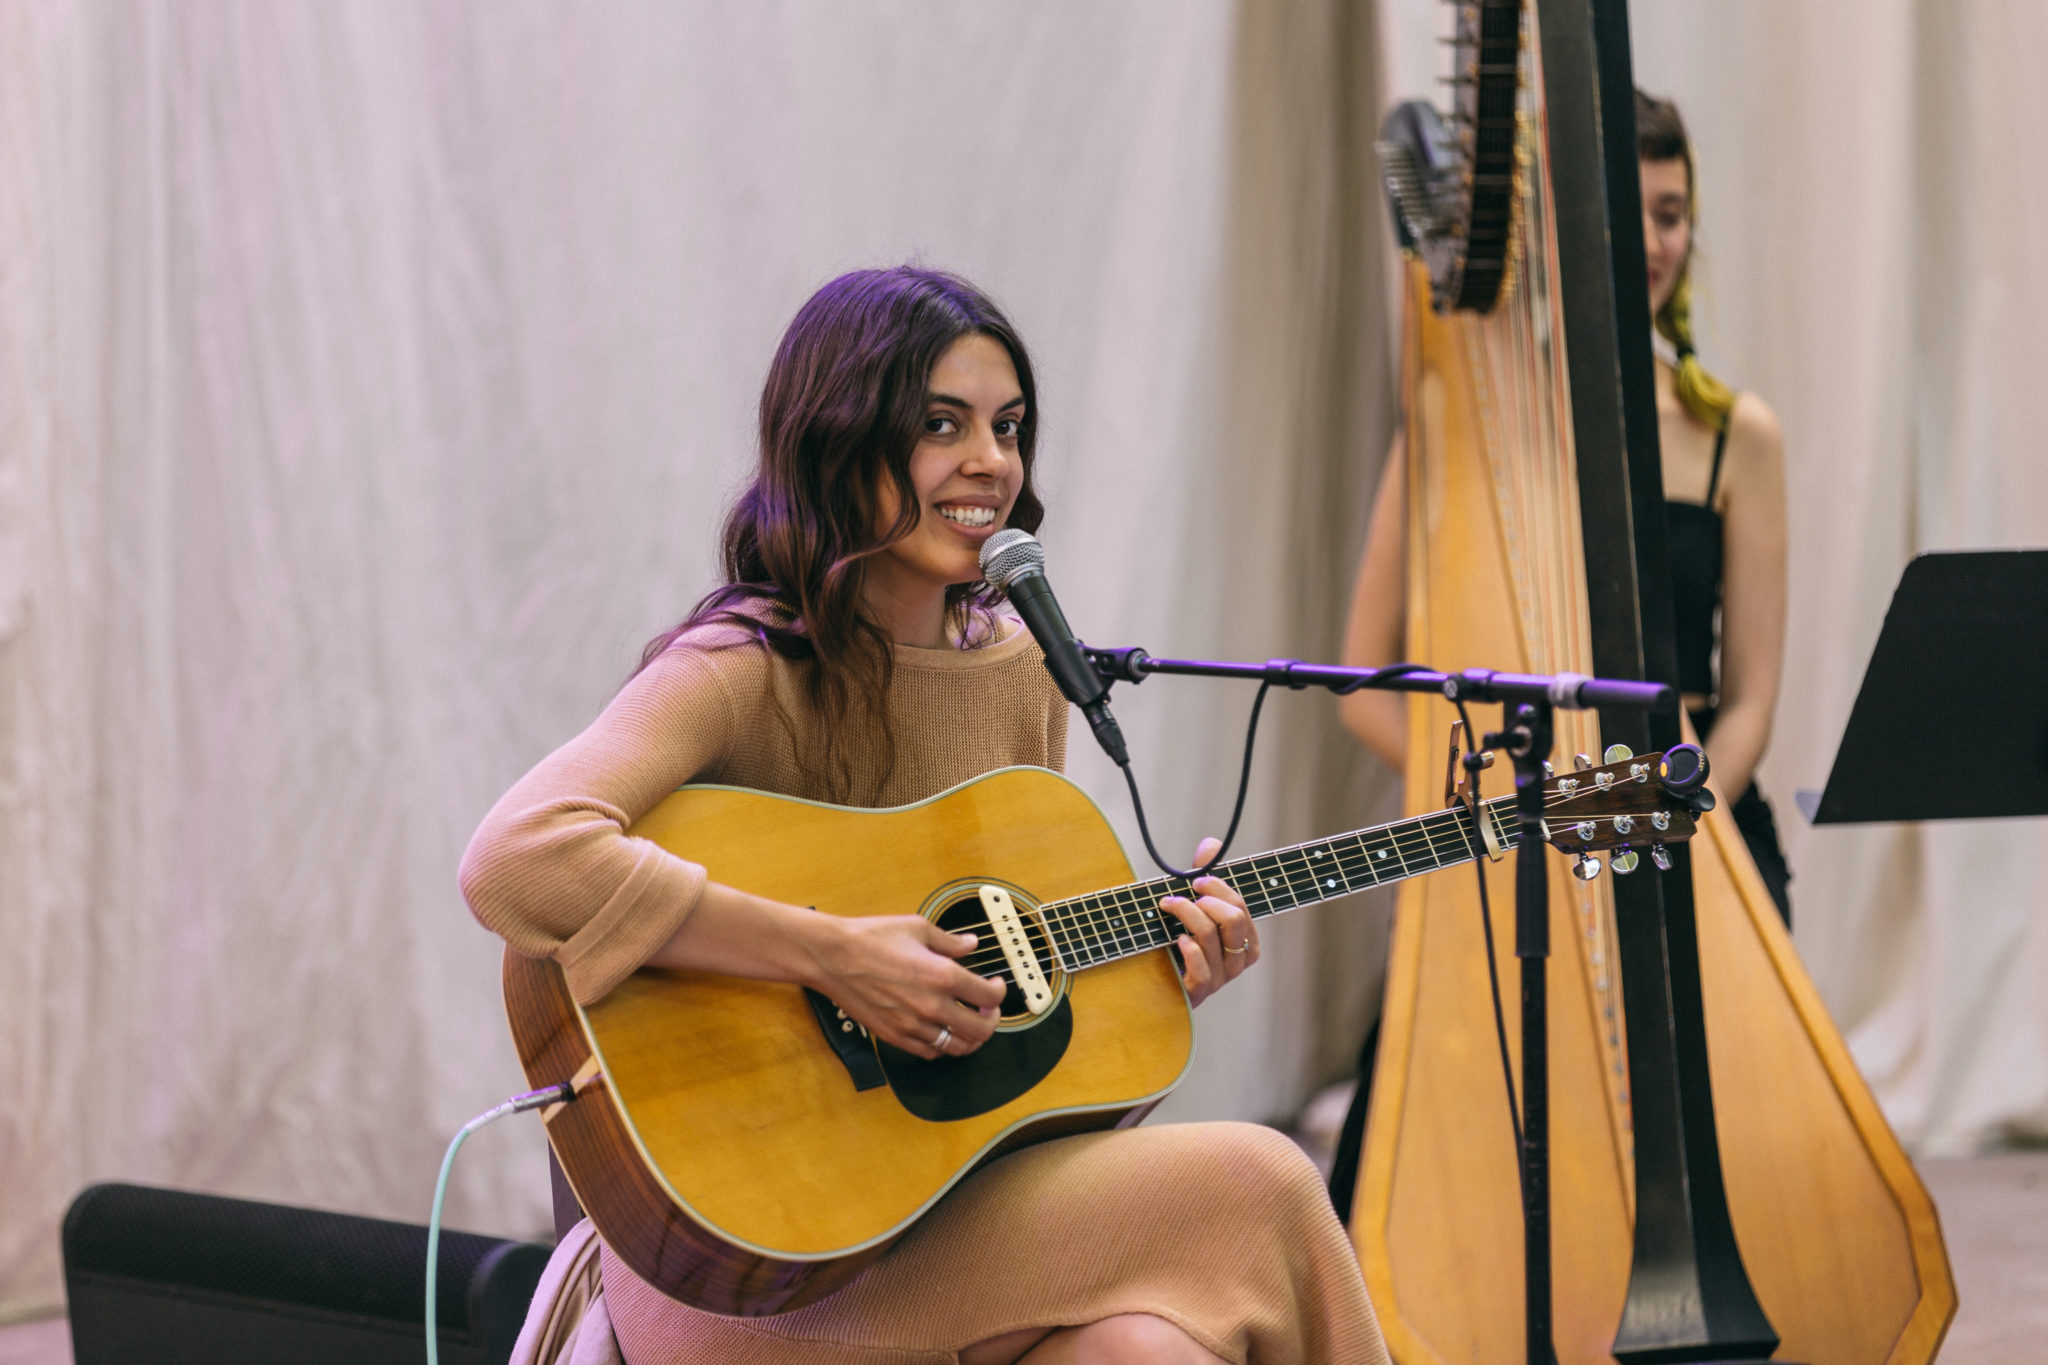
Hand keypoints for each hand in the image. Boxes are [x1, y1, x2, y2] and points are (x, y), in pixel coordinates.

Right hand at [809, 914, 1005, 1058]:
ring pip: (957, 1047)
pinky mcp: (894, 1036)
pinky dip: (942, 1046)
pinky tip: (940, 1031)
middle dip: (992, 1020)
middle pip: (980, 1030)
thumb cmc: (870, 938)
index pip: (989, 996)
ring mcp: (913, 1025)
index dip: (1000, 992)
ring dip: (970, 1037)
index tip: (996, 985)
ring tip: (968, 1023)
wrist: (832, 956)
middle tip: (988, 1009)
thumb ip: (950, 941)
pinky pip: (929, 1052)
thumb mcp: (918, 928)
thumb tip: (970, 944)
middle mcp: (932, 1005)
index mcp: (943, 975)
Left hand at [1160, 837, 1258, 1007]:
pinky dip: (1189, 950)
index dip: (1220, 889)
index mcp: (1244, 942)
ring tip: (1169, 907)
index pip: (1241, 908)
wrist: (1152, 985)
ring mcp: (1219, 980)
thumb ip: (1204, 879)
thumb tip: (1212, 844)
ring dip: (1187, 915)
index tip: (1196, 880)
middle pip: (1235, 921)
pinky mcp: (1199, 993)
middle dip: (1208, 900)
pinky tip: (1177, 940)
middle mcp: (1236, 962)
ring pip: (1212, 939)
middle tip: (1183, 894)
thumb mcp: (1193, 909)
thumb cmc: (1178, 943)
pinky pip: (1202, 971)